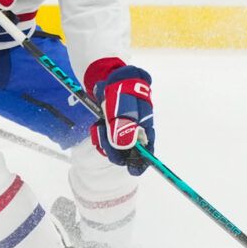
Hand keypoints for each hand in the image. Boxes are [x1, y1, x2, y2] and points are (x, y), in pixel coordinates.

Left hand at [85, 59, 154, 173]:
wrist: (111, 76)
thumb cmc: (121, 92)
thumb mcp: (122, 110)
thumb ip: (124, 128)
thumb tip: (125, 147)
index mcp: (145, 128)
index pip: (147, 150)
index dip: (141, 162)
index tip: (134, 170)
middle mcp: (137, 130)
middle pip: (129, 151)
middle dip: (115, 150)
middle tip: (104, 141)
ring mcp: (125, 128)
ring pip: (116, 145)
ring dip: (105, 141)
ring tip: (100, 127)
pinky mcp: (114, 124)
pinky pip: (108, 137)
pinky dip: (102, 134)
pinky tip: (98, 125)